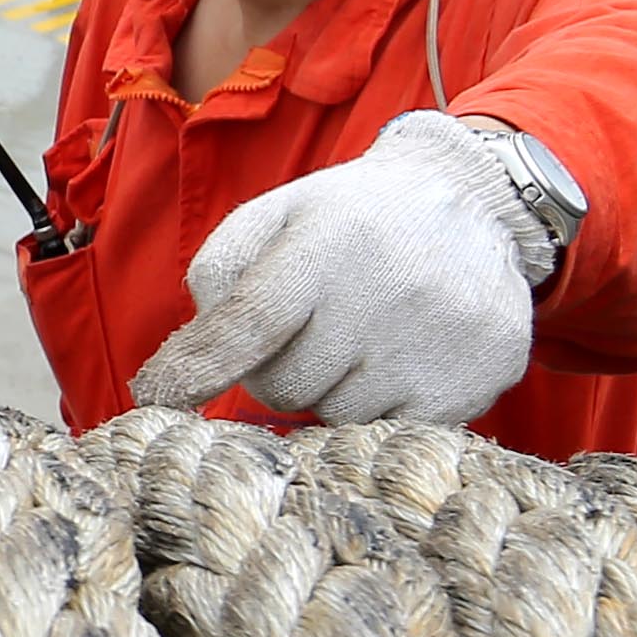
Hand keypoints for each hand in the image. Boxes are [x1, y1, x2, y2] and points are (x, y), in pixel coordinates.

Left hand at [133, 110, 545, 427]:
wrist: (473, 203)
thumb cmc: (349, 220)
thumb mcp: (275, 216)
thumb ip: (220, 277)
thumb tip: (190, 363)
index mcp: (328, 242)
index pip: (251, 323)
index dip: (199, 367)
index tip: (158, 396)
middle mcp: (388, 291)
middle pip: (286, 386)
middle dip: (278, 371)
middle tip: (309, 332)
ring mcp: (439, 341)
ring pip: (337, 417)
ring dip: (332, 391)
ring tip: (362, 338)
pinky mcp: (477, 381)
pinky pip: (393, 432)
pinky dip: (383, 408)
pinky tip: (401, 360)